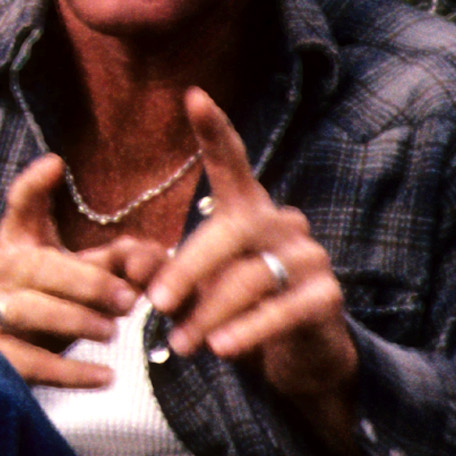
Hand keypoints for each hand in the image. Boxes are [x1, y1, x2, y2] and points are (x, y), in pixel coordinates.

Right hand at [0, 155, 166, 390]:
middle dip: (86, 281)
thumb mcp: (71, 279)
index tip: (55, 165)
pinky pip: (30, 363)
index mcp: (15, 247)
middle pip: (36, 267)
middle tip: (129, 299)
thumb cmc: (40, 309)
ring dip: (74, 319)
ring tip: (112, 332)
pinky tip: (106, 377)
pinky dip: (70, 373)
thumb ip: (114, 265)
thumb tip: (154, 258)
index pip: (19, 210)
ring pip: (27, 311)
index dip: (32, 187)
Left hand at [149, 89, 360, 451]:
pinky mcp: (326, 296)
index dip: (214, 130)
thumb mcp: (195, 293)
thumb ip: (164, 275)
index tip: (194, 96)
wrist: (299, 359)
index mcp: (248, 211)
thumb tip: (128, 262)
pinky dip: (248, 331)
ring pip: (251, 277)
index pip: (232, 163)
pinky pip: (281, 310)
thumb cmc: (238, 315)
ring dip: (210, 313)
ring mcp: (309, 257)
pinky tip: (223, 349)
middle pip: (231, 232)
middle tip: (157, 304)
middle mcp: (282, 223)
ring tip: (182, 344)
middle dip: (189, 269)